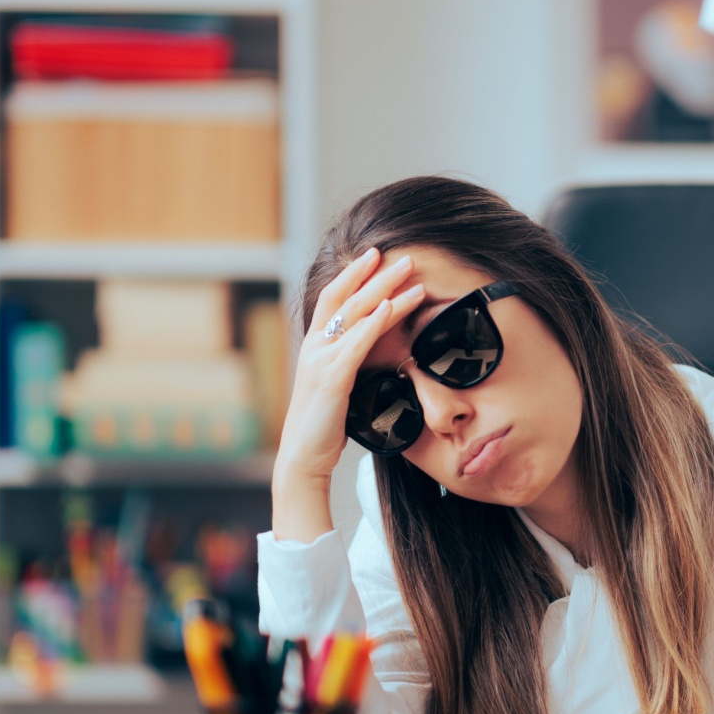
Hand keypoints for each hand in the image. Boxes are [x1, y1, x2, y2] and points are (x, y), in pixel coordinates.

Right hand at [272, 248, 424, 541]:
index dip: (353, 275)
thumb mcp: (338, 387)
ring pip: (355, 314)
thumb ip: (349, 365)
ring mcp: (321, 360)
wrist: (303, 458)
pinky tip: (391, 306)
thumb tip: (372, 352)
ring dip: (384, 290)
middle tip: (402, 254)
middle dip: (374, 273)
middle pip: (346, 297)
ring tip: (410, 272)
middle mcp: (315, 346)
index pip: (333, 299)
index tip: (376, 255)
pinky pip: (356, 342)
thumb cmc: (324, 427)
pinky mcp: (331, 377)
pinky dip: (374, 322)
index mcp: (316, 347)